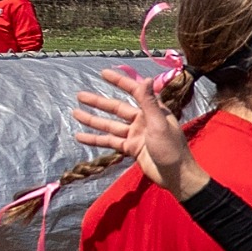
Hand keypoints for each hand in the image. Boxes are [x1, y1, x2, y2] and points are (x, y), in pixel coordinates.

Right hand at [72, 68, 206, 198]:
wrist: (177, 177)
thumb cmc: (171, 149)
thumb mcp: (159, 124)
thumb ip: (149, 102)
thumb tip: (146, 78)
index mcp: (153, 111)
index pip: (134, 91)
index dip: (119, 81)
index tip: (103, 73)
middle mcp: (142, 120)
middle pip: (116, 108)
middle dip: (98, 102)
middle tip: (79, 95)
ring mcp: (135, 135)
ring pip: (110, 125)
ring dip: (93, 120)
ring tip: (75, 113)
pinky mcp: (131, 149)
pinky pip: (110, 142)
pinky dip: (95, 139)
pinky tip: (80, 136)